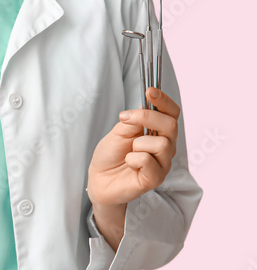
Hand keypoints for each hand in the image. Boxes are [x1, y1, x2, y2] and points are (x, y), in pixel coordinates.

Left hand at [87, 87, 180, 206]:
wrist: (99, 178)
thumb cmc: (111, 154)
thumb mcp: (119, 131)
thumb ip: (134, 120)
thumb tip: (145, 106)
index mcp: (158, 132)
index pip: (172, 114)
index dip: (164, 101)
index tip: (149, 91)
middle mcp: (166, 147)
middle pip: (171, 125)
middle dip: (147, 117)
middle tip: (124, 118)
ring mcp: (163, 163)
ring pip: (162, 144)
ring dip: (137, 144)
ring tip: (128, 152)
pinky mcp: (156, 178)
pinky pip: (148, 160)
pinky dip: (132, 159)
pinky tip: (129, 164)